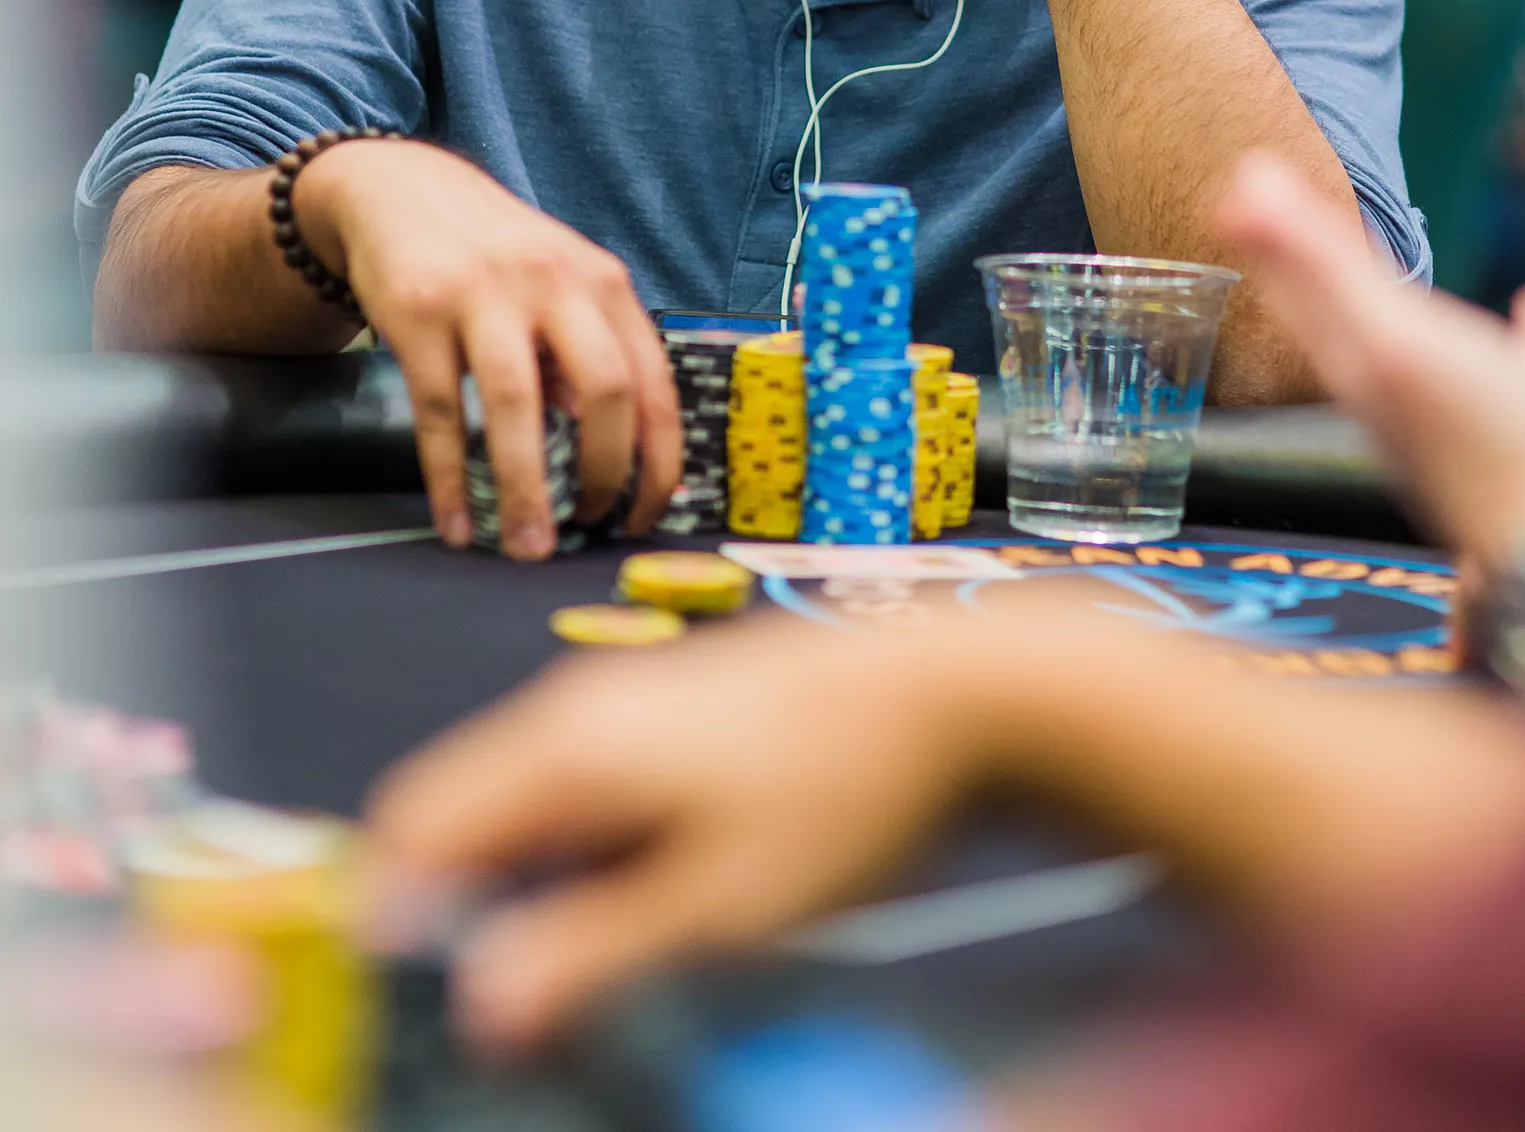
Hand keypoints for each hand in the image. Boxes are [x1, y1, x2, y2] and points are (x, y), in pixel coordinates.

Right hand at [296, 141, 680, 558]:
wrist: (400, 189)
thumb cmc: (494, 255)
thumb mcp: (560, 286)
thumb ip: (587, 354)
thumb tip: (610, 454)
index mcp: (603, 282)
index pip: (654, 382)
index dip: (658, 460)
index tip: (646, 515)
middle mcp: (554, 281)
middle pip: (604, 388)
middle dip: (603, 474)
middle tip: (588, 526)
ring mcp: (485, 293)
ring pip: (518, 405)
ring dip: (526, 489)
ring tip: (527, 545)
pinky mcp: (420, 312)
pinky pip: (440, 411)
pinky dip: (450, 477)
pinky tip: (455, 521)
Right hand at [367, 614, 977, 1049]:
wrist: (959, 689)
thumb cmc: (845, 794)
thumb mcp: (717, 908)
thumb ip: (587, 955)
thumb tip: (478, 1006)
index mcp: (568, 749)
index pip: (415, 828)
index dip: (393, 920)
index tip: (414, 1003)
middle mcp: (578, 708)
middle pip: (461, 812)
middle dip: (462, 909)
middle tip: (508, 1004)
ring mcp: (629, 698)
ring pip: (526, 802)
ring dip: (529, 885)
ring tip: (589, 963)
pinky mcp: (674, 708)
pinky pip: (584, 784)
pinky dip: (582, 851)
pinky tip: (650, 897)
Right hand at [1220, 151, 1524, 567]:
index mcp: (1393, 389)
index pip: (1342, 315)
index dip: (1306, 269)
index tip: (1276, 215)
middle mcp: (1370, 383)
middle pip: (1312, 298)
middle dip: (1275, 245)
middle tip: (1241, 187)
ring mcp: (1373, 367)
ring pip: (1314, 284)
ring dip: (1276, 230)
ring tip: (1247, 175)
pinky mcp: (1390, 352)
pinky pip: (1329, 279)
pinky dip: (1290, 235)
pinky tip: (1259, 189)